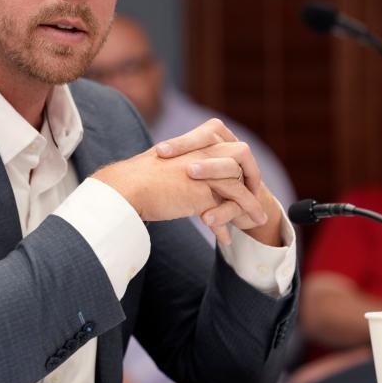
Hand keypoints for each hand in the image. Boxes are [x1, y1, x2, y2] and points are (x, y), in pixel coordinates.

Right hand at [92, 119, 271, 244]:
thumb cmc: (134, 179)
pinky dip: (229, 223)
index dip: (235, 161)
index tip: (238, 177)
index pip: (225, 146)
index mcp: (193, 144)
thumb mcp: (161, 168)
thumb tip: (171, 177)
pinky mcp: (203, 192)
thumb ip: (175, 170)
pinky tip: (226, 238)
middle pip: (241, 157)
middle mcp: (202, 153)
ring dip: (249, 205)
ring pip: (240, 186)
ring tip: (256, 221)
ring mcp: (204, 172)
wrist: (125, 188)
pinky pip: (227, 207)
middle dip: (251, 176)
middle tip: (254, 192)